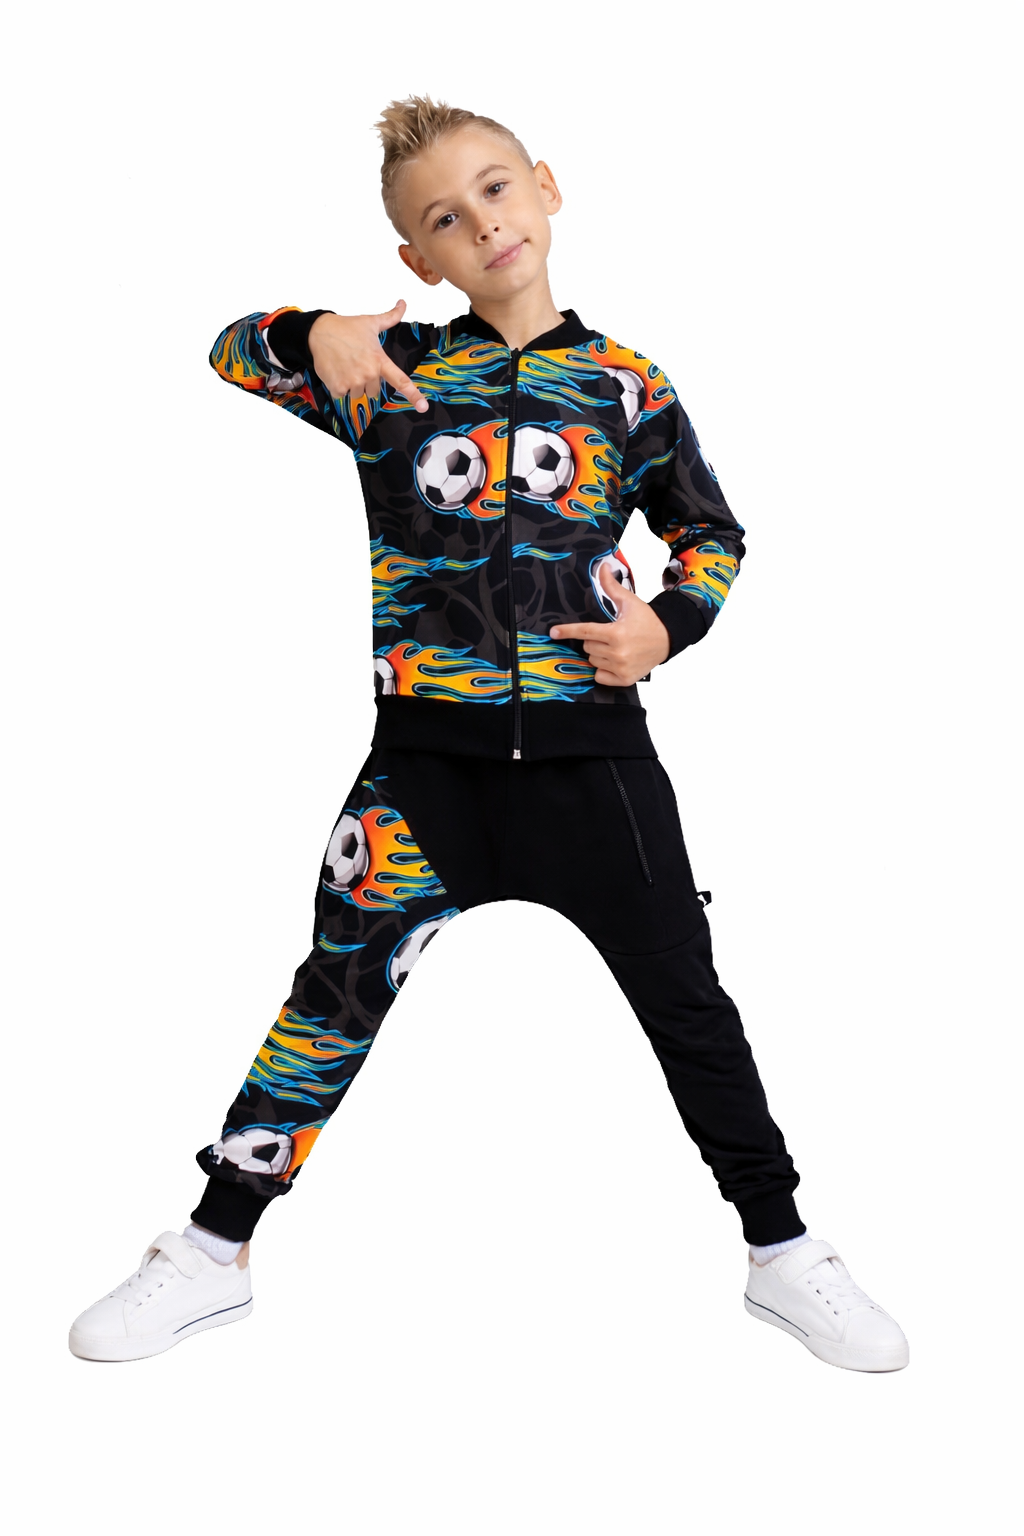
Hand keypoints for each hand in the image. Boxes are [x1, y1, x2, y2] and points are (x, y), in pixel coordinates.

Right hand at [308, 301, 427, 411]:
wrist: (319, 331)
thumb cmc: (347, 328)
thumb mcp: (371, 322)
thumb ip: (390, 317)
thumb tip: (403, 303)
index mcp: (379, 360)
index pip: (400, 380)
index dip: (413, 395)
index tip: (423, 407)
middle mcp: (368, 373)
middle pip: (374, 392)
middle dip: (366, 382)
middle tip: (356, 364)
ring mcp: (353, 381)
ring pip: (358, 394)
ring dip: (351, 385)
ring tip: (345, 367)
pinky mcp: (338, 386)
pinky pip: (342, 395)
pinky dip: (338, 386)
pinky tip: (335, 371)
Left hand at [550, 562, 669, 685]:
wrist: (667, 639)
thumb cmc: (647, 620)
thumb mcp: (629, 602)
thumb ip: (611, 586)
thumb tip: (602, 566)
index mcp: (616, 633)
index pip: (585, 631)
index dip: (567, 631)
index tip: (553, 632)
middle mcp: (617, 652)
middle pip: (587, 647)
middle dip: (594, 640)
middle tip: (610, 636)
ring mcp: (621, 668)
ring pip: (592, 661)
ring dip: (599, 654)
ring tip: (617, 648)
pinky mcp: (624, 679)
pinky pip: (599, 676)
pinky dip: (604, 670)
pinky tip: (616, 662)